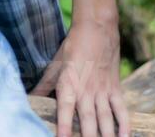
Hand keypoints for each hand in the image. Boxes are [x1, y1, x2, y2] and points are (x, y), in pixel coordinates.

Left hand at [30, 20, 130, 136]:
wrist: (97, 28)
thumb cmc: (73, 46)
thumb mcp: (55, 65)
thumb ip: (44, 85)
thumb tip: (30, 98)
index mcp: (68, 86)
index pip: (64, 112)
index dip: (63, 129)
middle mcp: (86, 92)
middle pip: (87, 122)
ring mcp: (102, 91)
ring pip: (105, 120)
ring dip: (106, 136)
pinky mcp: (115, 88)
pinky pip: (120, 109)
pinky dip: (124, 124)